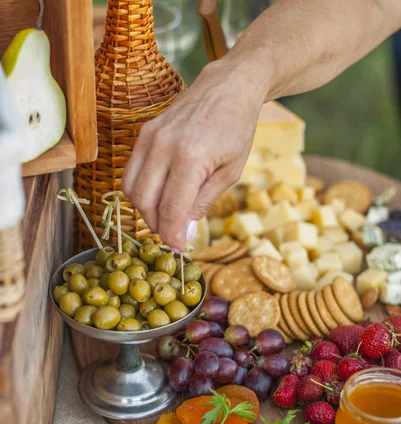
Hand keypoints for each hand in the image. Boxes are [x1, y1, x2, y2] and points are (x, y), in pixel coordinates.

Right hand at [121, 57, 266, 249]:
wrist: (228, 86)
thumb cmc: (236, 128)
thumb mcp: (230, 172)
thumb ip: (204, 202)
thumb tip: (183, 229)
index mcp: (191, 158)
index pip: (171, 209)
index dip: (172, 235)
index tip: (176, 249)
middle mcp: (164, 146)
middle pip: (145, 201)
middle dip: (157, 225)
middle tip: (173, 233)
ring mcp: (149, 137)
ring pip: (131, 188)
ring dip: (145, 209)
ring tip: (166, 215)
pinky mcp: (143, 132)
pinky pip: (131, 171)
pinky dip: (140, 190)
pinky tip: (159, 194)